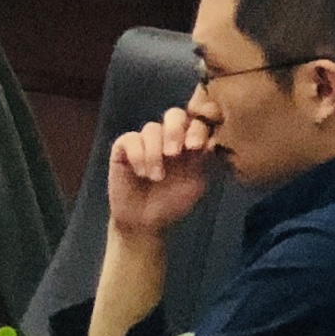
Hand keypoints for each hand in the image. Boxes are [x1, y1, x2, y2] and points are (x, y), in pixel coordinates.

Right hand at [103, 105, 221, 242]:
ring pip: (151, 128)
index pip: (197, 123)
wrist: (144, 220)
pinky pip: (131, 139)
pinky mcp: (123, 147)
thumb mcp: (195, 181)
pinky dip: (138, 156)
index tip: (195, 147)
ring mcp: (145, 141)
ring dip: (155, 153)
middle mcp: (168, 138)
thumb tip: (211, 138)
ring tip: (156, 177)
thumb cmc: (172, 202)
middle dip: (175, 130)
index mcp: (189, 143)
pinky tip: (141, 173)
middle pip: (174, 114)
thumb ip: (203, 160)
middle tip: (174, 153)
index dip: (197, 130)